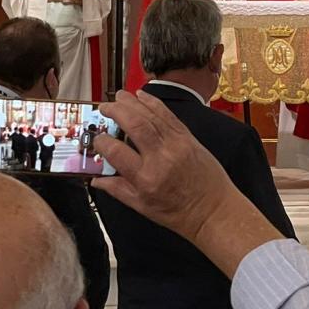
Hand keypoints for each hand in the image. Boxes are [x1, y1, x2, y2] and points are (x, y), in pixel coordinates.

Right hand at [93, 91, 282, 272]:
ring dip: (133, 102)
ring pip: (152, 115)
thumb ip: (117, 190)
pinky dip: (154, 103)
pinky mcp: (188, 137)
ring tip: (119, 96)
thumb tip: (95, 180)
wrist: (213, 208)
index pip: (116, 152)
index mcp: (146, 178)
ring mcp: (176, 144)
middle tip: (104, 107)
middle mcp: (161, 157)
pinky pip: (168, 115)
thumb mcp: (142, 207)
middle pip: (135, 125)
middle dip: (117, 111)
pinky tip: (143, 96)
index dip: (101, 142)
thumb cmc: (179, 212)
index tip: (96, 139)